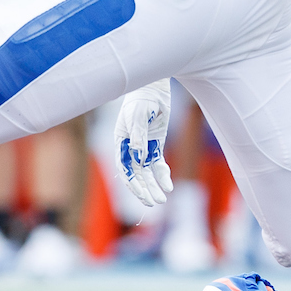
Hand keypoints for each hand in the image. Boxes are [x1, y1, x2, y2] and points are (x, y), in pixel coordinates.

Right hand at [114, 80, 172, 206]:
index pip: (125, 168)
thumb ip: (138, 136)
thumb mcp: (139, 115)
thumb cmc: (142, 99)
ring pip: (147, 173)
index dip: (132, 182)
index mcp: (121, 142)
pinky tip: (169, 185)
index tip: (142, 194)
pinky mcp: (155, 144)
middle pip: (136, 174)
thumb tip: (139, 159)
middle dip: (144, 190)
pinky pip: (158, 164)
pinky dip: (163, 175)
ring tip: (162, 200)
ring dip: (154, 186)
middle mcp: (130, 147)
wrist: (154, 87)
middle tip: (154, 203)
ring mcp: (143, 147)